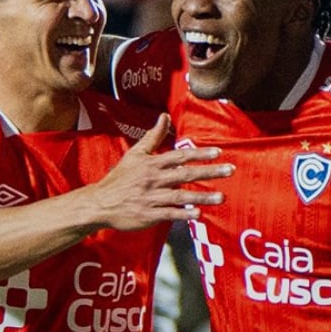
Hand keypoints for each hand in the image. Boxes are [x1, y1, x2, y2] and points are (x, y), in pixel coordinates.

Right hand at [85, 114, 231, 228]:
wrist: (100, 203)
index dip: (200, 154)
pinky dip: (183, 214)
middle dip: (209, 172)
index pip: (180, 156)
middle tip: (230, 170)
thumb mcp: (135, 154)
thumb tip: (165, 116)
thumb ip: (153, 136)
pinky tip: (198, 214)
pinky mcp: (149, 215)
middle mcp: (154, 180)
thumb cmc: (120, 178)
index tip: (218, 152)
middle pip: (185, 174)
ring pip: (180, 196)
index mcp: (152, 164)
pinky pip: (169, 214)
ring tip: (222, 197)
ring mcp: (152, 198)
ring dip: (202, 197)